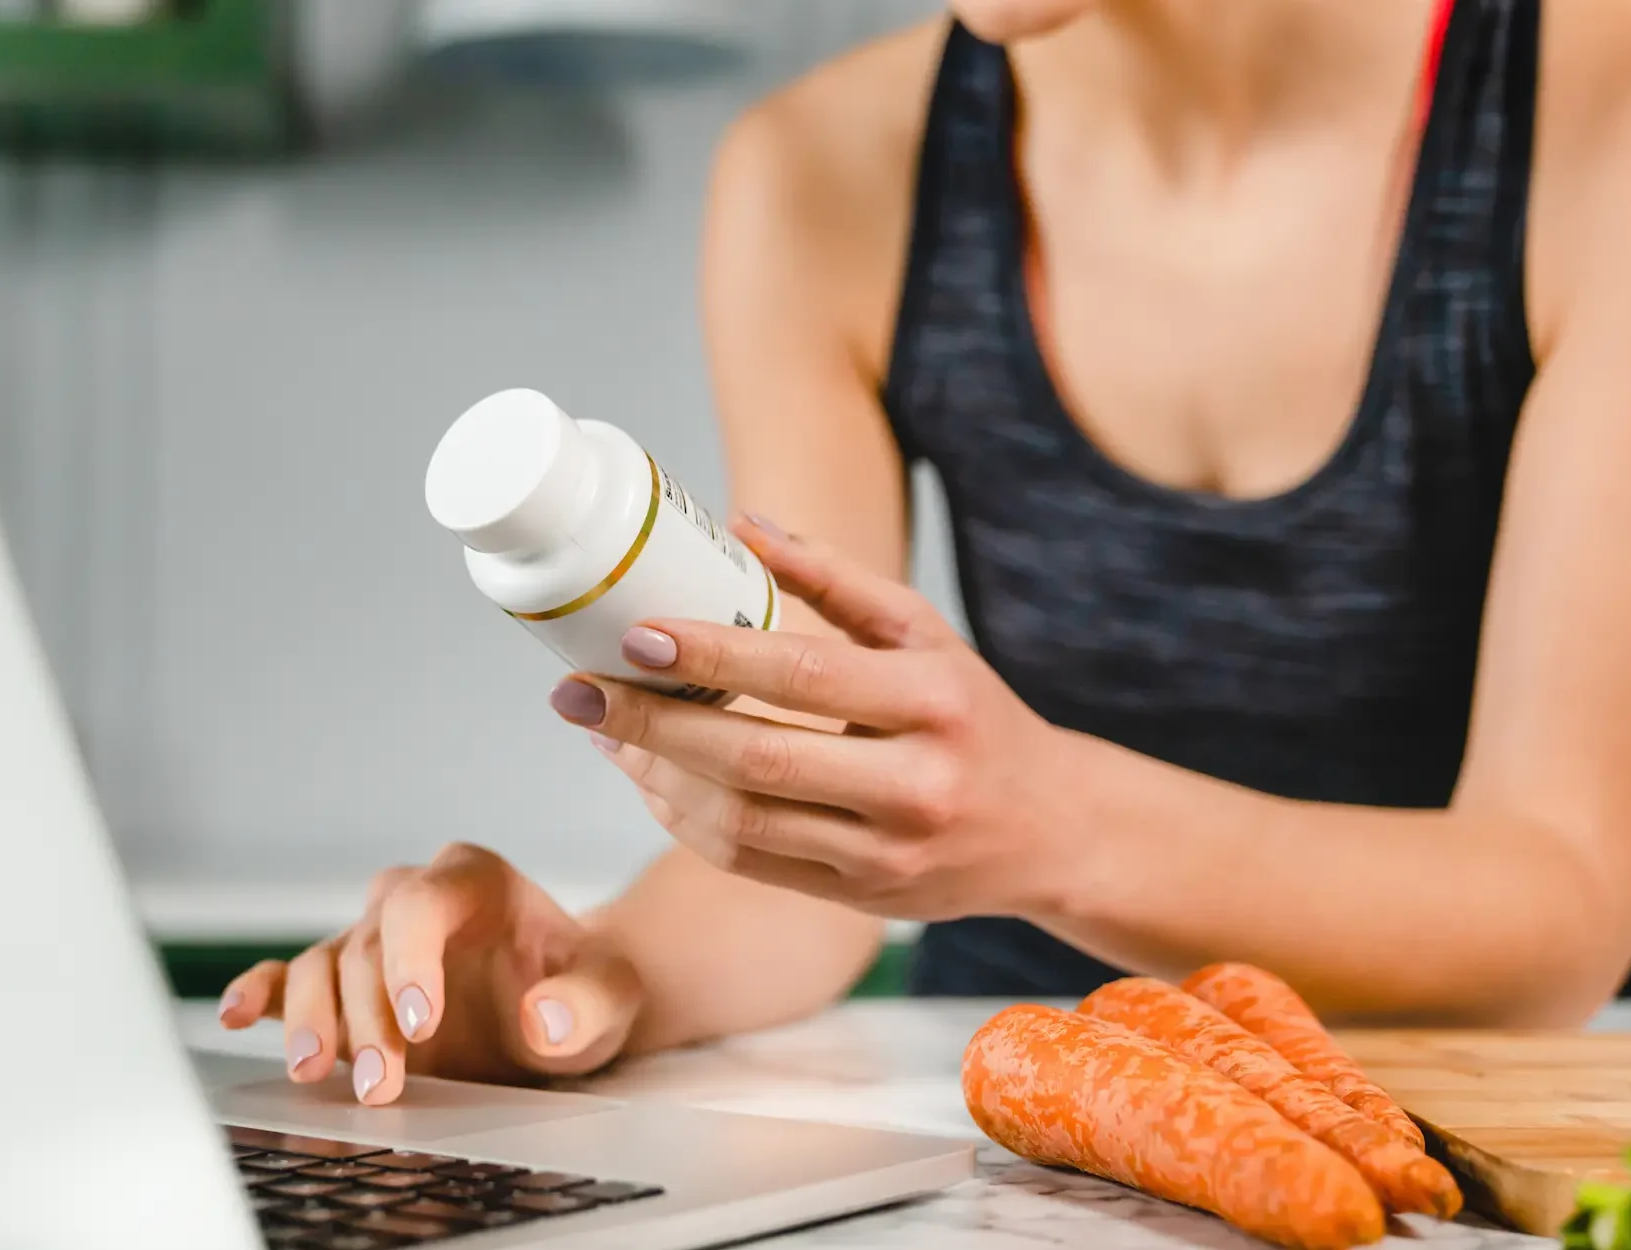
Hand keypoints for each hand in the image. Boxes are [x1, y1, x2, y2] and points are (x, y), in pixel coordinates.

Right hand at [215, 843, 644, 1104]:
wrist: (570, 1004)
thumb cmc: (588, 989)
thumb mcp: (614, 997)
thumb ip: (589, 1002)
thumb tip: (544, 1017)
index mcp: (474, 879)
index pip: (421, 903)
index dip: (410, 960)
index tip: (421, 1026)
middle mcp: (413, 898)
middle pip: (366, 945)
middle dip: (369, 1018)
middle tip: (383, 1084)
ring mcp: (373, 940)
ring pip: (320, 963)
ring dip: (314, 1020)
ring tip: (315, 1072)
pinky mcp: (348, 983)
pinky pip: (289, 976)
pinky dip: (260, 994)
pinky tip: (236, 1015)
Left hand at [549, 517, 1080, 922]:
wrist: (1052, 831)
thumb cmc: (975, 716)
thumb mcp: (926, 634)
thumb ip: (836, 580)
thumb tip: (740, 524)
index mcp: (931, 699)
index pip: (804, 674)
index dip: (710, 655)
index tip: (634, 635)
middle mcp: (914, 782)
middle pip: (757, 757)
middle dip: (652, 724)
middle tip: (577, 693)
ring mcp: (886, 853)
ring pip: (743, 823)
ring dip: (657, 778)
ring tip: (604, 736)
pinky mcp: (861, 899)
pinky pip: (751, 863)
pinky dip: (688, 822)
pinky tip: (652, 781)